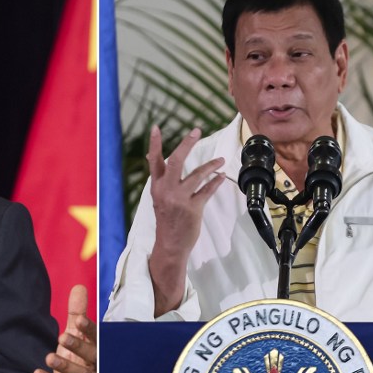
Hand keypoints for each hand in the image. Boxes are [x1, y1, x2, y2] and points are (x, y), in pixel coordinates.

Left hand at [33, 285, 95, 372]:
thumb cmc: (79, 364)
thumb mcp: (76, 338)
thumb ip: (77, 314)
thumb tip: (79, 286)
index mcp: (96, 350)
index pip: (97, 338)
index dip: (89, 330)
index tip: (80, 320)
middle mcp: (97, 366)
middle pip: (93, 355)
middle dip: (79, 346)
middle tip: (63, 337)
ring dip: (66, 366)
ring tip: (49, 356)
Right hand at [147, 125, 224, 314]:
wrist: (170, 244)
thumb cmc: (166, 220)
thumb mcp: (158, 198)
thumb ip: (160, 178)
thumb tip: (151, 156)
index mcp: (157, 187)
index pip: (154, 161)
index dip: (155, 144)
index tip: (156, 127)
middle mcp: (166, 190)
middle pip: (176, 161)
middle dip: (187, 144)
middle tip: (196, 131)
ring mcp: (179, 199)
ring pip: (197, 175)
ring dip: (211, 165)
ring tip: (221, 160)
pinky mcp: (193, 208)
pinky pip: (207, 190)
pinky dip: (215, 182)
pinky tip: (221, 176)